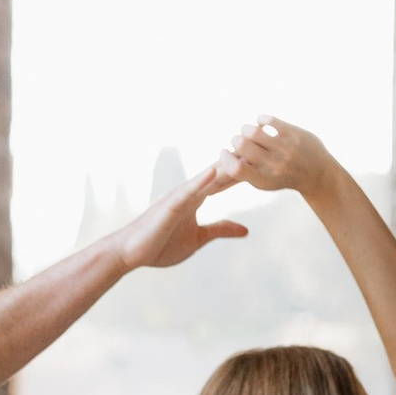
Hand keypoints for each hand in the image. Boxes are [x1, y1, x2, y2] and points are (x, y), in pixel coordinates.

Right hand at [118, 159, 251, 274]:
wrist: (131, 253)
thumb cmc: (161, 245)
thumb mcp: (199, 239)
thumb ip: (221, 230)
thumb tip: (245, 229)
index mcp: (196, 198)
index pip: (223, 179)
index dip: (243, 167)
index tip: (264, 156)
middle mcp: (188, 192)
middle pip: (218, 171)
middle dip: (238, 158)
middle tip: (260, 141)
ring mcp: (178, 198)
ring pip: (205, 177)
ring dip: (224, 163)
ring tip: (243, 148)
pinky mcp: (169, 208)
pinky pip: (187, 192)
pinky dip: (201, 181)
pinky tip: (214, 171)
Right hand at [214, 116, 333, 197]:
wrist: (318, 175)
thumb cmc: (284, 176)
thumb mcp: (264, 182)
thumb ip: (244, 172)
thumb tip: (217, 164)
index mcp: (263, 179)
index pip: (235, 168)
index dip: (225, 158)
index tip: (224, 152)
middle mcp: (274, 166)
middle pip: (241, 145)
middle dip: (236, 139)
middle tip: (240, 140)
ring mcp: (285, 149)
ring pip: (252, 131)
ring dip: (247, 128)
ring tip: (250, 131)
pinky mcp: (294, 134)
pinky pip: (268, 120)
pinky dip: (261, 119)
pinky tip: (263, 123)